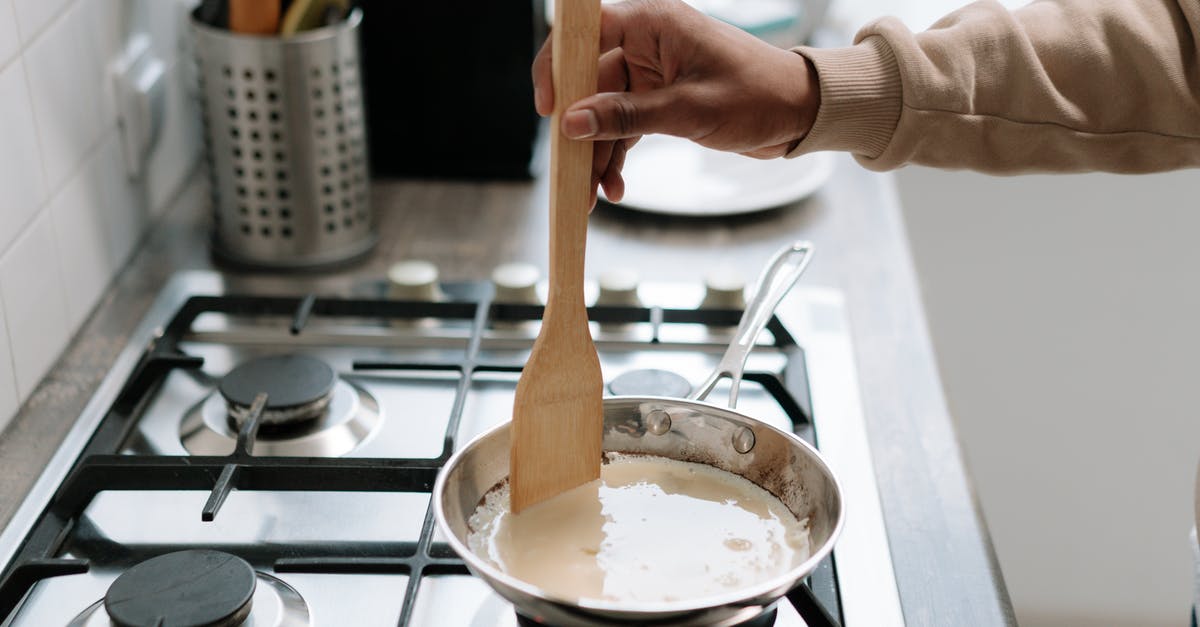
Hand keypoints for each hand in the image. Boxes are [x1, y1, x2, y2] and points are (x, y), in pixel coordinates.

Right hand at [532, 0, 820, 205]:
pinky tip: (615, 186)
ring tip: (593, 194)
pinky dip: (617, 155)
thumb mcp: (689, 110)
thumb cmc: (758, 95)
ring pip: (603, 112)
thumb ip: (628, 116)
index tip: (549, 109)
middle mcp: (647, 43)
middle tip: (570, 172)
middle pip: (589, 83)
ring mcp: (652, 72)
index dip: (558, 67)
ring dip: (597, 153)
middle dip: (578, 131)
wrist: (800, 113)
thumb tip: (573, 123)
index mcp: (653, 23)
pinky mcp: (660, 99)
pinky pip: (624, 126)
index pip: (585, 32)